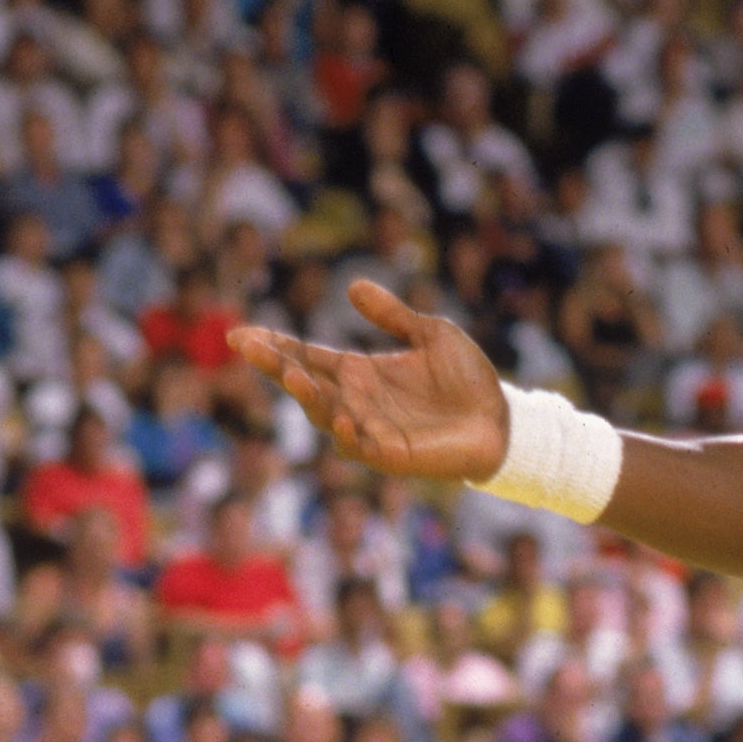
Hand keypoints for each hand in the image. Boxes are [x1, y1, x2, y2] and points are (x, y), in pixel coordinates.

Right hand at [228, 279, 509, 483]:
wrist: (501, 418)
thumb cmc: (467, 378)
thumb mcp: (431, 333)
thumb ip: (393, 315)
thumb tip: (352, 287)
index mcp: (359, 371)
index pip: (306, 356)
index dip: (274, 346)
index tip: (240, 333)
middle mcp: (356, 400)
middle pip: (304, 383)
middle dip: (276, 365)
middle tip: (250, 346)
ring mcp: (370, 429)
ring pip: (324, 414)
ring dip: (306, 396)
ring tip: (291, 375)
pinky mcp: (392, 454)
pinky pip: (360, 447)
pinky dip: (347, 433)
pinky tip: (339, 416)